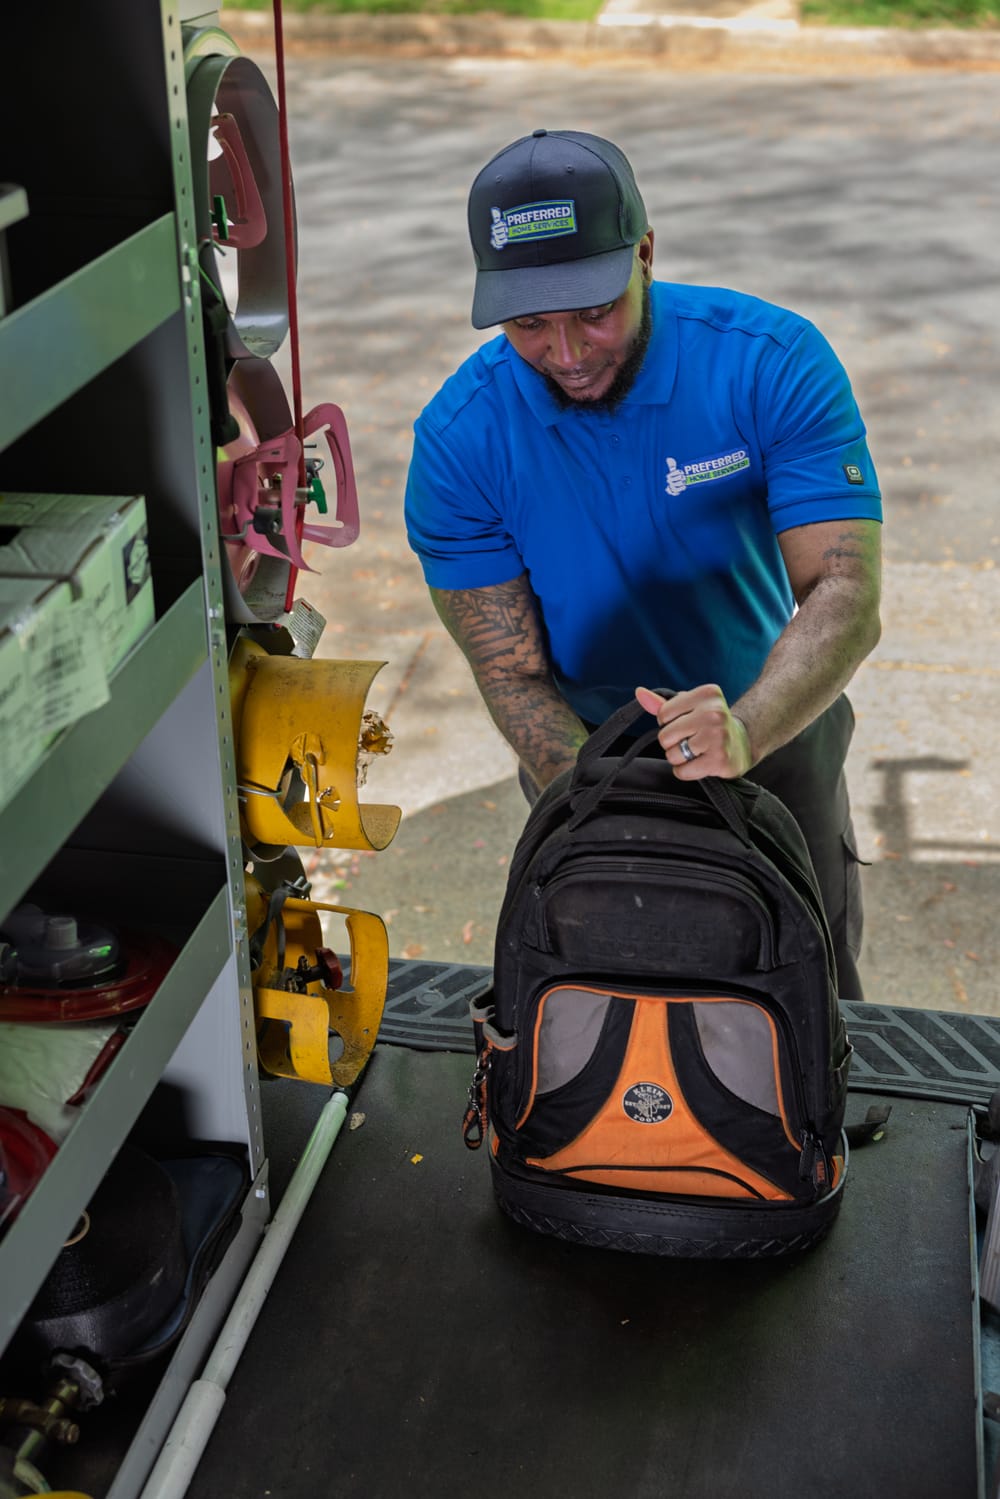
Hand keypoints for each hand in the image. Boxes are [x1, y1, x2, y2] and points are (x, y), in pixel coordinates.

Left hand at [634, 684, 752, 779]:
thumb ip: (663, 703)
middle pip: (665, 736)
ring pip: (672, 755)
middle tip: (691, 740)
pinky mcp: (720, 759)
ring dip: (679, 758)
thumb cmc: (709, 724)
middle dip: (672, 743)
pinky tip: (699, 764)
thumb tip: (639, 692)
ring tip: (696, 752)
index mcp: (708, 693)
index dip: (668, 723)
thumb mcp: (690, 708)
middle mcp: (714, 712)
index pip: (663, 713)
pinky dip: (685, 772)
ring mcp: (718, 736)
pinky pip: (683, 771)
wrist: (742, 745)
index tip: (686, 724)